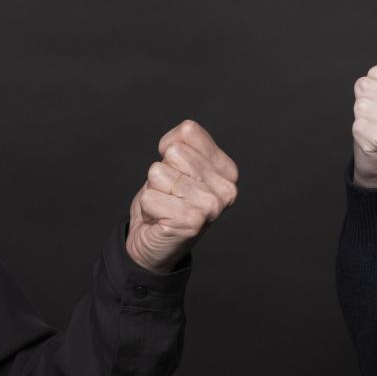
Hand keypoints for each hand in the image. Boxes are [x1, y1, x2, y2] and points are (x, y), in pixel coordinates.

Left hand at [126, 121, 238, 271]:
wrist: (153, 244)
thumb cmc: (165, 201)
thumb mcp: (175, 163)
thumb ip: (181, 143)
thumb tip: (172, 147)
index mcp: (228, 170)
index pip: (188, 132)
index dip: (169, 149)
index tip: (176, 173)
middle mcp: (227, 188)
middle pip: (173, 153)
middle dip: (161, 173)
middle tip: (169, 195)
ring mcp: (211, 206)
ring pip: (158, 173)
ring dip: (154, 191)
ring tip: (165, 207)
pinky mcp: (191, 222)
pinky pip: (150, 196)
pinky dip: (148, 208)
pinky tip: (161, 220)